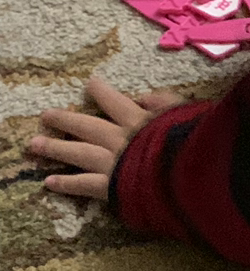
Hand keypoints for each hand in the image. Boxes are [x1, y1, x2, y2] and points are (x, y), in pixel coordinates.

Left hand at [27, 74, 183, 199]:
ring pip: (77, 153)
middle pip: (86, 126)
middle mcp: (120, 138)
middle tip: (45, 115)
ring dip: (54, 148)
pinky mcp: (111, 186)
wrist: (193, 174)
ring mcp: (112, 162)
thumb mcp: (188, 113)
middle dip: (64, 119)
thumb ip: (165, 102)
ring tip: (34, 144)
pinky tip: (49, 181)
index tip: (90, 83)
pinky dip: (66, 183)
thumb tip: (142, 97)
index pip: (114, 101)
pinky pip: (83, 184)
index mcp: (139, 119)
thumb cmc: (195, 142)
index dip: (100, 91)